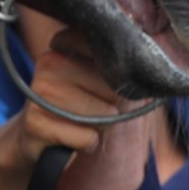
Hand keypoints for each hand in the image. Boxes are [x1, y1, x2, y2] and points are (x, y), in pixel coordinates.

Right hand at [18, 28, 135, 160]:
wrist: (33, 138)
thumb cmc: (74, 105)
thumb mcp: (94, 78)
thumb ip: (119, 64)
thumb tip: (155, 55)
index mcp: (65, 45)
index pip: (112, 56)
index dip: (120, 79)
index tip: (110, 86)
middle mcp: (50, 62)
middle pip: (112, 90)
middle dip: (109, 108)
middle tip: (88, 111)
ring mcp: (41, 92)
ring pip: (102, 117)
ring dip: (99, 129)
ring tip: (79, 124)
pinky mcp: (36, 122)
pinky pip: (88, 138)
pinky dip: (88, 145)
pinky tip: (71, 138)